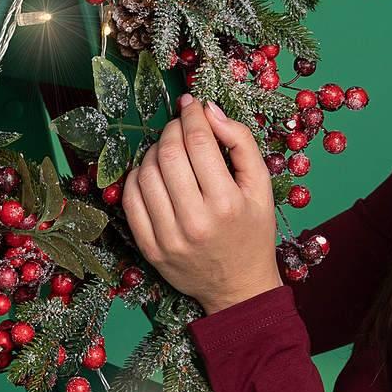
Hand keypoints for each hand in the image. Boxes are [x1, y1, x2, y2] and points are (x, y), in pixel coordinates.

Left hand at [122, 97, 282, 315]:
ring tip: (168, 149)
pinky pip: (130, 200)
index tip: (191, 104)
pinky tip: (152, 172)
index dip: (191, 115)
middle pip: (168, 154)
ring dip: (153, 150)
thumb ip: (241, 142)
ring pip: (145, 173)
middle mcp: (195, 220)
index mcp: (227, 203)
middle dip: (171, 129)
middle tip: (179, 124)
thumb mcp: (261, 186)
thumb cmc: (252, 232)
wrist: (238, 287)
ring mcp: (168, 236)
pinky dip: (136, 177)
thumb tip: (209, 109)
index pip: (198, 142)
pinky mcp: (149, 248)